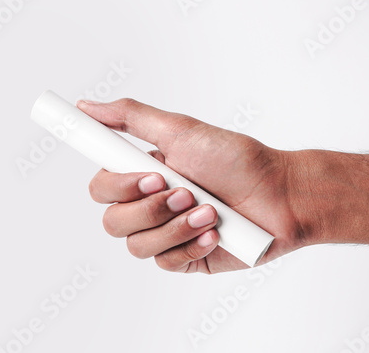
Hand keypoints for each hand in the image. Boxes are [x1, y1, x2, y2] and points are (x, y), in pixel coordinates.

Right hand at [77, 99, 303, 273]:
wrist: (281, 195)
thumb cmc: (237, 160)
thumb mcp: (182, 131)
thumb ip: (131, 118)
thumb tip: (87, 106)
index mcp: (144, 175)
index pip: (103, 187)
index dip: (118, 184)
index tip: (149, 174)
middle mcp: (151, 206)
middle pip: (113, 220)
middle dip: (151, 207)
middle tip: (185, 190)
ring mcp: (167, 234)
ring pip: (136, 245)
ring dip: (175, 226)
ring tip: (210, 210)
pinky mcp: (186, 257)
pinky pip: (166, 262)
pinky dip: (191, 245)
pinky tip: (216, 233)